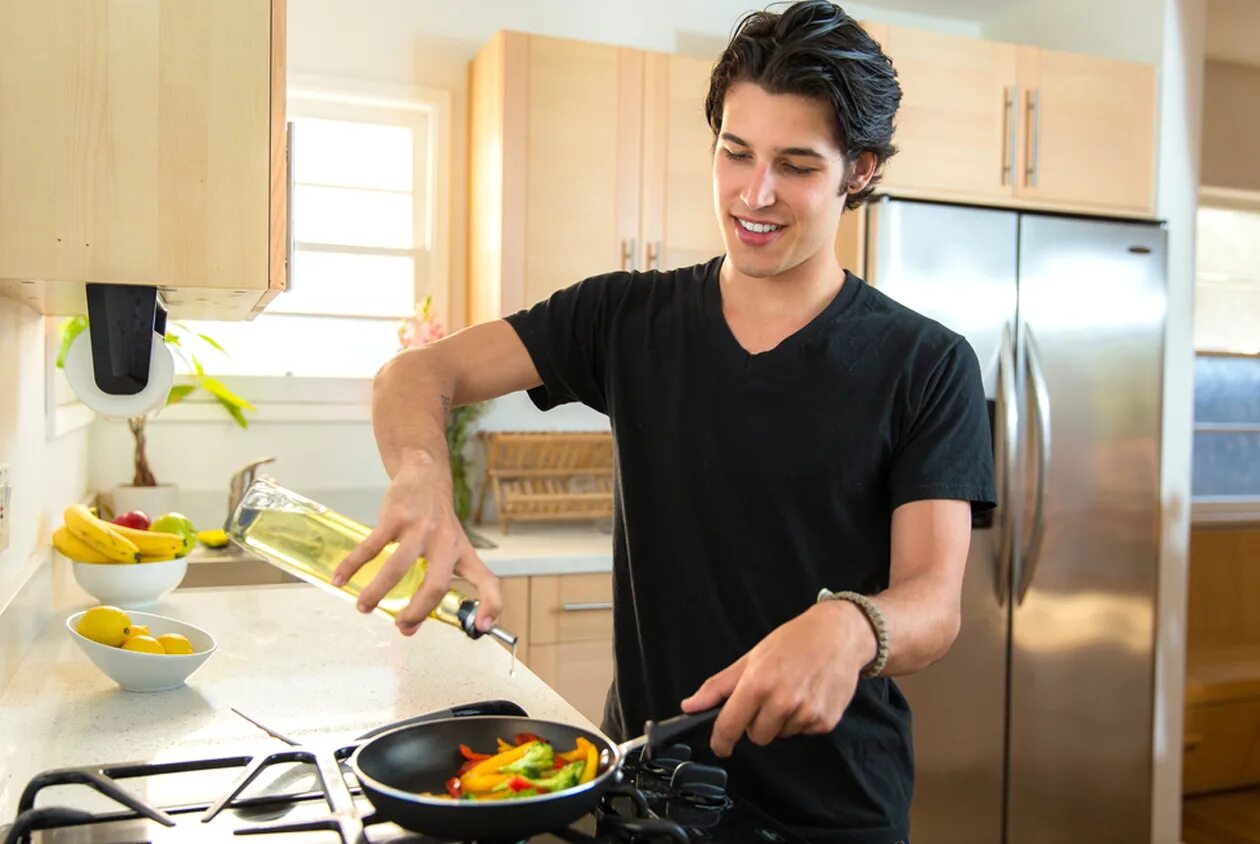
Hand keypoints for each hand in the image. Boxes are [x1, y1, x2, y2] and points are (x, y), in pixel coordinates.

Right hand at [332, 450, 502, 636]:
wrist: (426, 476)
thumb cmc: (438, 522)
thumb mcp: (451, 548)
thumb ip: (435, 585)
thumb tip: (408, 627)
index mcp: (462, 554)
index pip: (486, 580)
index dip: (491, 605)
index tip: (482, 627)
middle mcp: (445, 542)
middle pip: (436, 585)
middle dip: (417, 611)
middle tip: (401, 625)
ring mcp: (420, 529)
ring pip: (398, 568)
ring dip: (378, 592)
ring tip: (364, 607)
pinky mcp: (395, 518)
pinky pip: (371, 547)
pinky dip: (353, 566)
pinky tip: (340, 579)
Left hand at [680, 600, 875, 756]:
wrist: (838, 635)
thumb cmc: (793, 642)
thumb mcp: (751, 658)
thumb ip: (718, 686)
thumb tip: (690, 706)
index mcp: (758, 684)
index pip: (729, 726)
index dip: (720, 741)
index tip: (720, 746)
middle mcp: (782, 702)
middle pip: (756, 736)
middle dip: (757, 722)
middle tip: (768, 697)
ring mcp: (806, 713)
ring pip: (780, 735)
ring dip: (781, 720)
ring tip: (792, 691)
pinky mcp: (825, 722)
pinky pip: (803, 732)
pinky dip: (802, 719)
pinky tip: (809, 696)